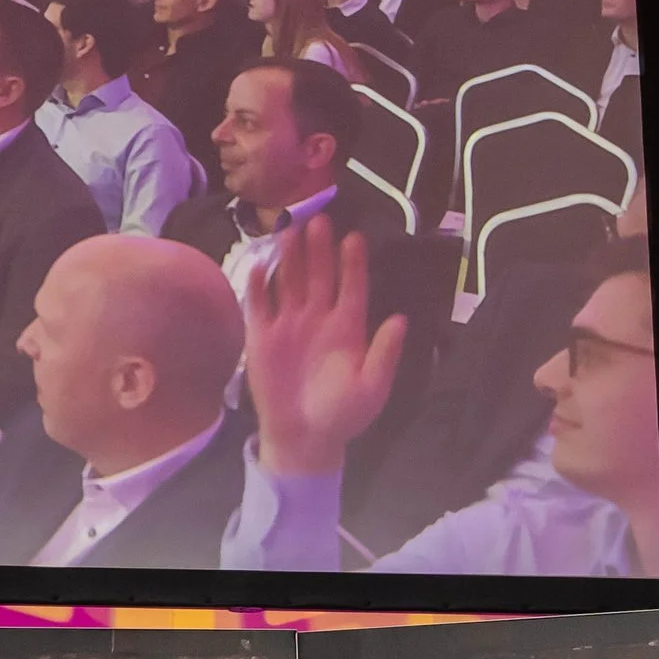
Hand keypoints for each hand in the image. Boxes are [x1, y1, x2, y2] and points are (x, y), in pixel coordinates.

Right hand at [242, 211, 409, 480]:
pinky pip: (259, 306)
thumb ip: (384, 354)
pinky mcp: (262, 338)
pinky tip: (259, 265)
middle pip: (319, 276)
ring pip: (290, 283)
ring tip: (289, 230)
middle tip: (318, 221)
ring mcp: (289, 326)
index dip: (352, 263)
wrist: (303, 438)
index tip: (353, 238)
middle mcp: (319, 319)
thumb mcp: (372, 387)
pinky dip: (259, 286)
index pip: (352, 286)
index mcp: (348, 327)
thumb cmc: (343, 415)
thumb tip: (400, 320)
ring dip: (290, 258)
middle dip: (319, 249)